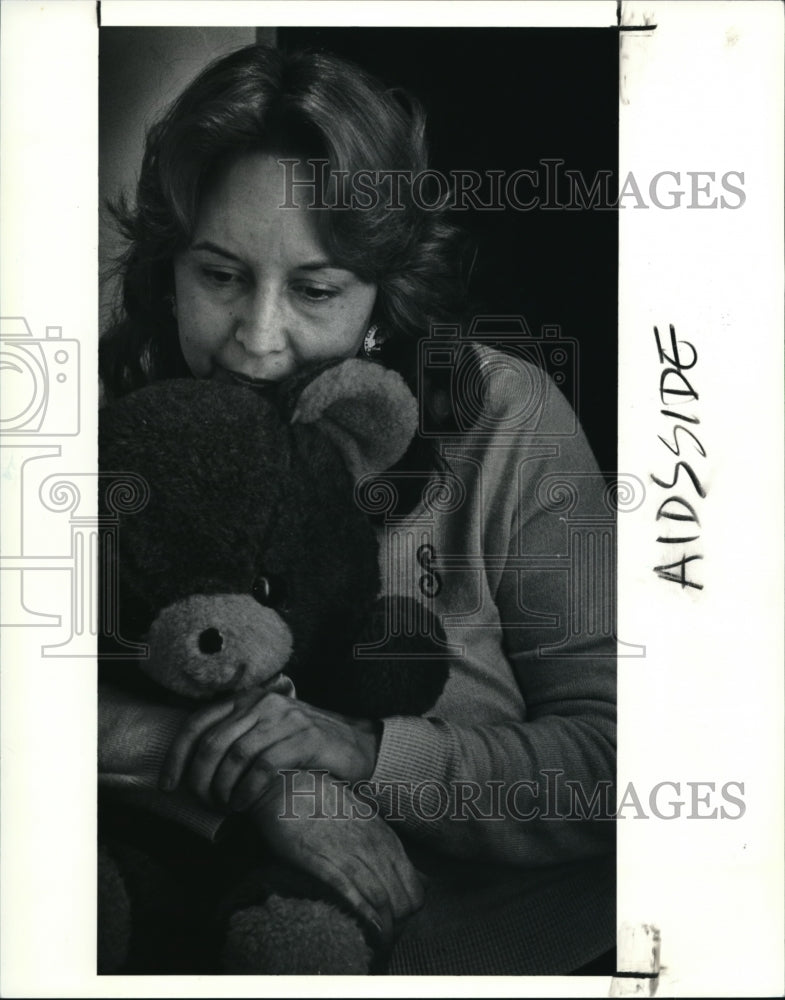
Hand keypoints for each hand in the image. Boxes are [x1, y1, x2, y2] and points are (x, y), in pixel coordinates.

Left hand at [160, 688, 380, 810]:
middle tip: (205, 803)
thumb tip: (191, 763)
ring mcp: (285, 718)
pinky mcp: (305, 738)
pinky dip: (247, 791)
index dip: (176, 755)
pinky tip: (245, 804)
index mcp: (246, 699)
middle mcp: (262, 703)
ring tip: (227, 806)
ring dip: (223, 789)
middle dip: (199, 780)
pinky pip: (263, 768)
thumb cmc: (302, 746)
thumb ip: (235, 735)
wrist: (356, 745)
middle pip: (212, 743)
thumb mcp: (265, 731)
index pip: (197, 723)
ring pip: (235, 756)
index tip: (168, 785)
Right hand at [250, 770, 423, 947]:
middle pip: (404, 898)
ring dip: (385, 927)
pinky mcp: (323, 859)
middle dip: (400, 924)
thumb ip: (390, 851)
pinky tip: (369, 928)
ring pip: (383, 897)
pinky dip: (364, 913)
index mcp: (386, 838)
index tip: (400, 922)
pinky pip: (352, 891)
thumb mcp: (367, 823)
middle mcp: (374, 845)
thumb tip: (421, 878)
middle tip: (388, 937)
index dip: (411, 911)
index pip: (417, 888)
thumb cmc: (326, 807)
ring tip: (380, 945)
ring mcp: (350, 852)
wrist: (287, 787)